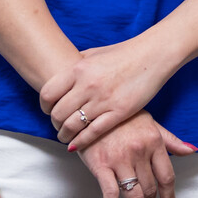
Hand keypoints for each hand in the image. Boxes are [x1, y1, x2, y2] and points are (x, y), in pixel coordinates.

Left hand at [44, 36, 176, 149]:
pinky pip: (93, 132)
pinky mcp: (119, 112)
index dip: (44, 106)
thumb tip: (61, 73)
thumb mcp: (94, 53)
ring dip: (65, 135)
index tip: (48, 111)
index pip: (48, 94)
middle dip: (55, 123)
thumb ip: (76, 64)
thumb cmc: (124, 53)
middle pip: (58, 113)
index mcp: (78, 69)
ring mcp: (103, 100)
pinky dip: (81, 141)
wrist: (152, 55)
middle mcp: (87, 85)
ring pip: (73, 126)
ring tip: (66, 137)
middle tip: (58, 126)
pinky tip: (77, 144)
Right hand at [77, 112, 195, 197]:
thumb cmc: (121, 116)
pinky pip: (110, 194)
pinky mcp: (101, 165)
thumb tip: (191, 150)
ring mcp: (120, 159)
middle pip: (150, 191)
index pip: (167, 177)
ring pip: (134, 196)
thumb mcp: (150, 123)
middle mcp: (139, 152)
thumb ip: (171, 140)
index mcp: (154, 143)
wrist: (91, 109)